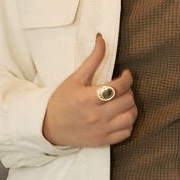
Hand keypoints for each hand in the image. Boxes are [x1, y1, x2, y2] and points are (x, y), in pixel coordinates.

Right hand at [42, 33, 137, 147]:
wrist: (48, 126)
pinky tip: (120, 116)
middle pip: (127, 101)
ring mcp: (101, 130)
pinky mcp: (102, 141)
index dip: (128, 78)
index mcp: (88, 98)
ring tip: (123, 102)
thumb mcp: (75, 78)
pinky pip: (126, 133)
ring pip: (130, 117)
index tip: (126, 75)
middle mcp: (96, 115)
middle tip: (122, 89)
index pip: (119, 87)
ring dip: (131, 107)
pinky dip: (128, 123)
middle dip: (129, 91)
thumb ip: (92, 59)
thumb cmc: (61, 100)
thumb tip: (102, 39)